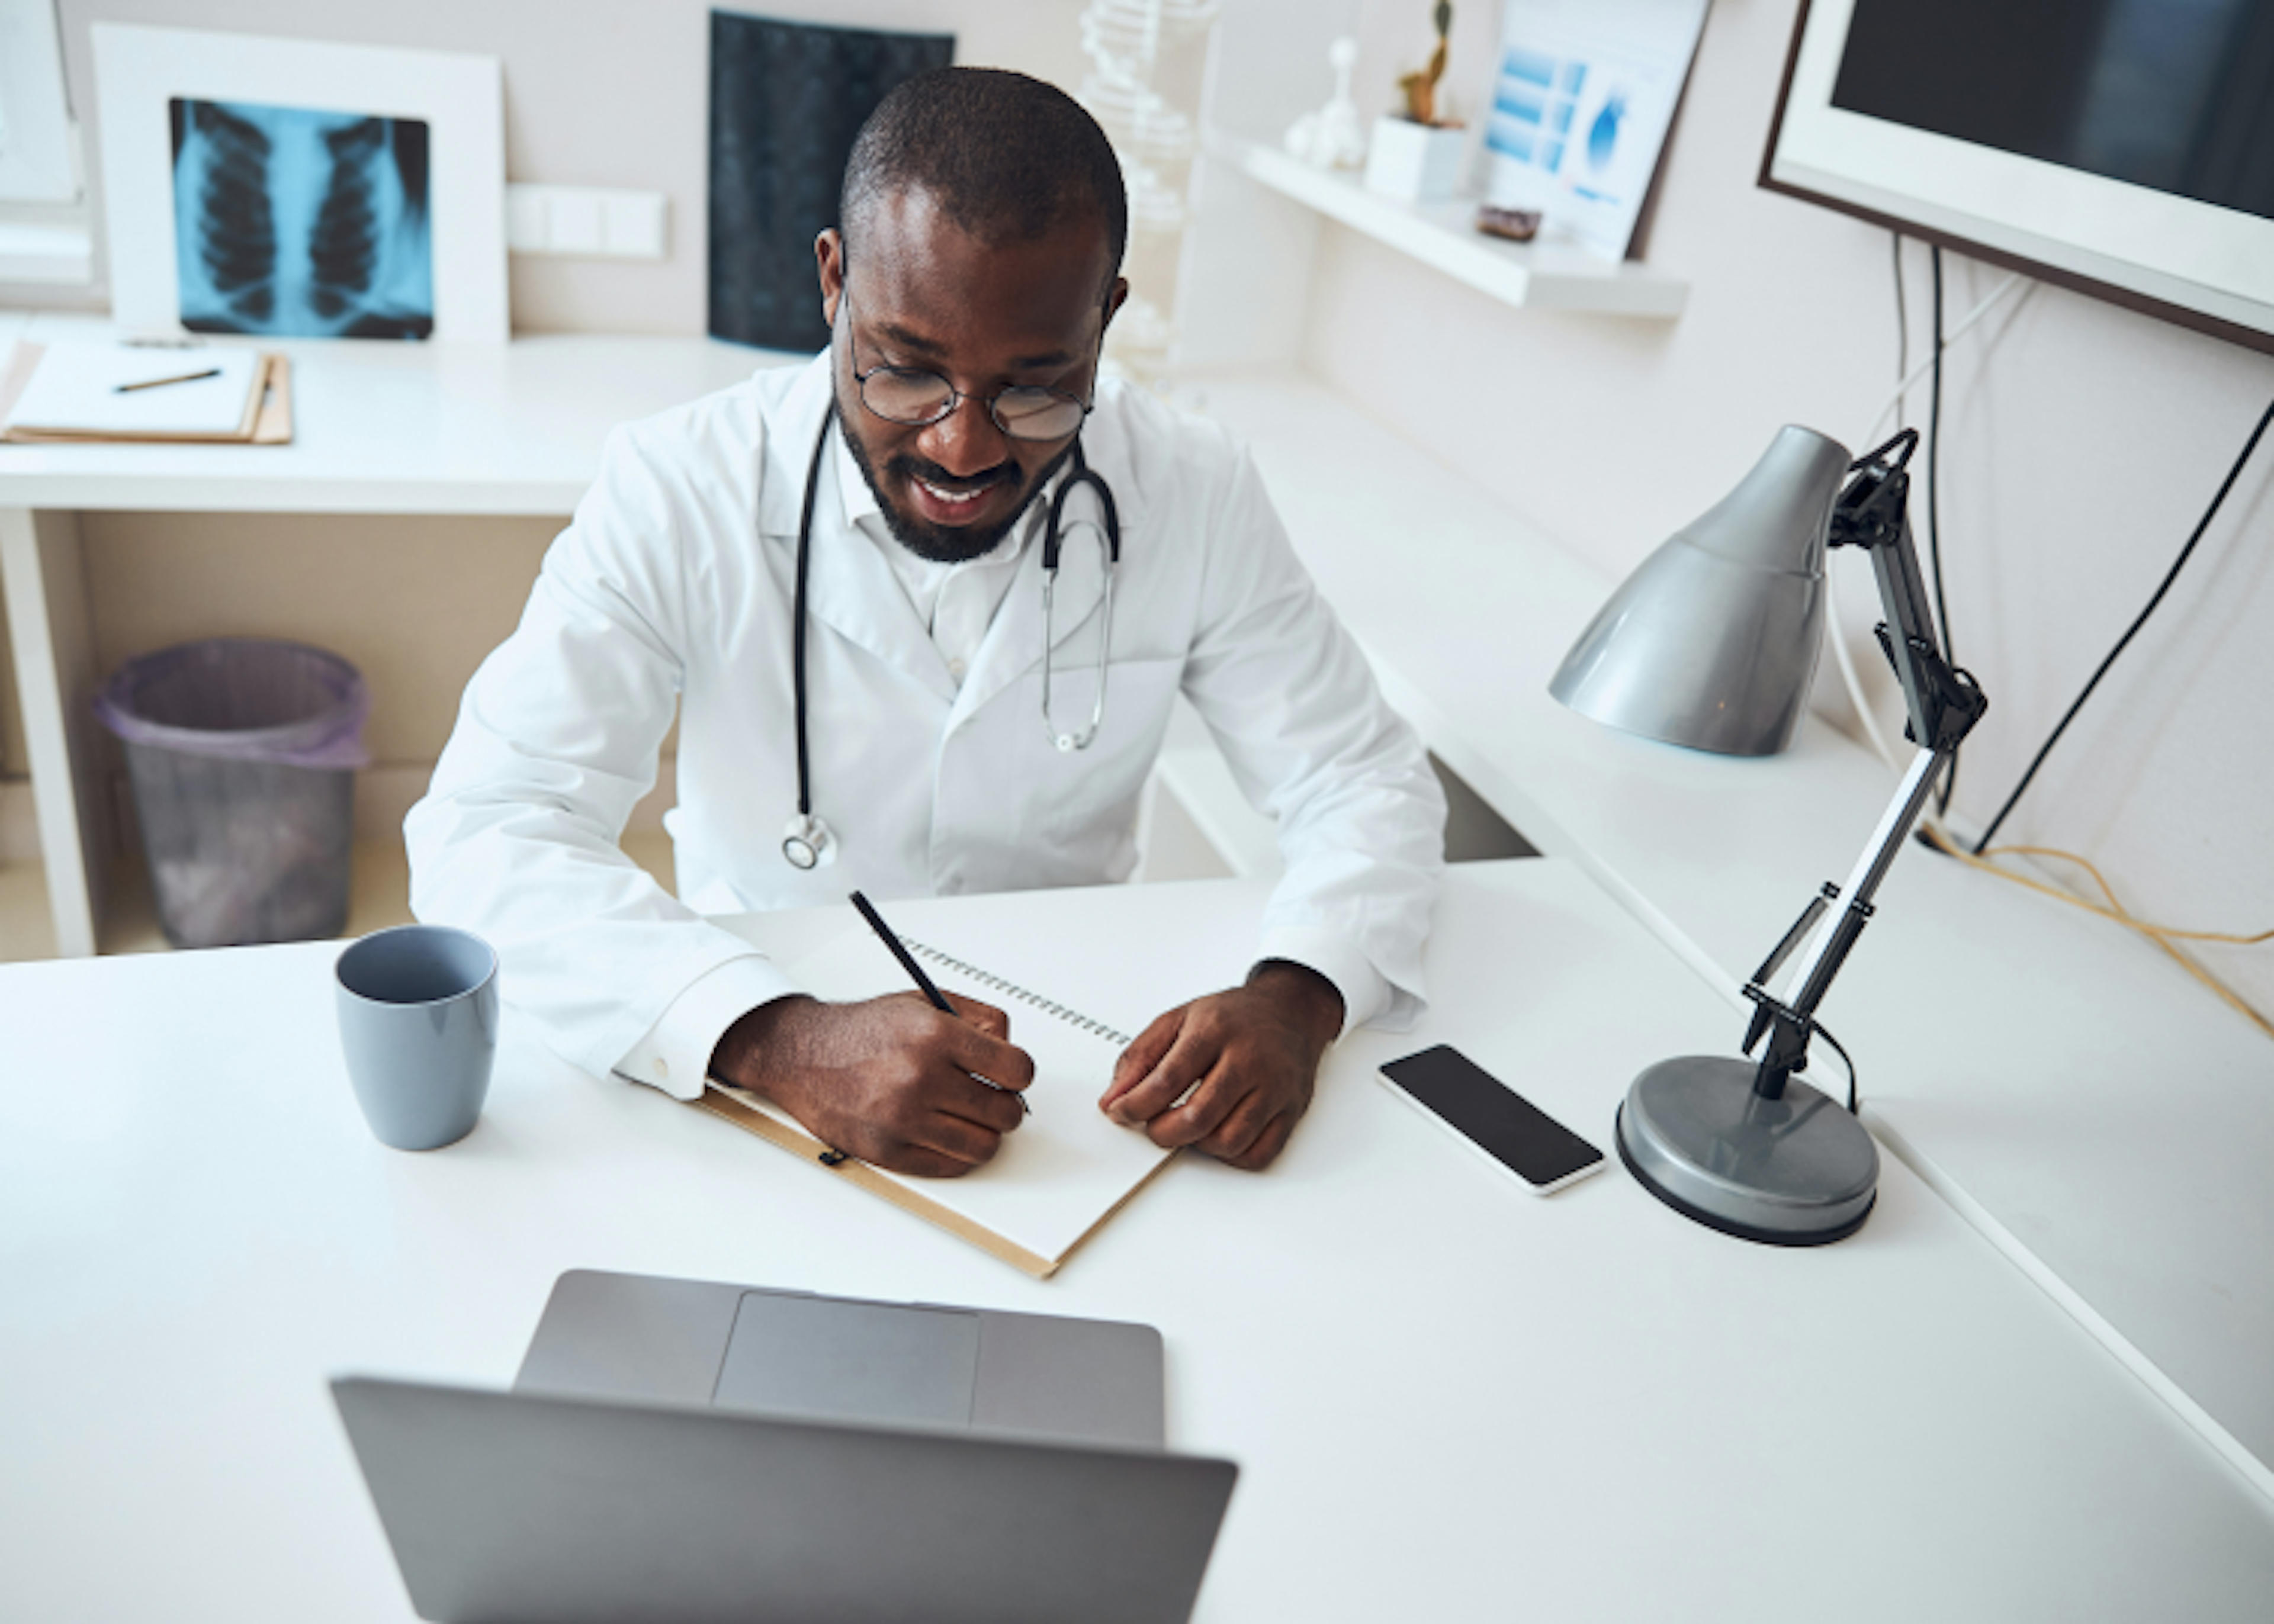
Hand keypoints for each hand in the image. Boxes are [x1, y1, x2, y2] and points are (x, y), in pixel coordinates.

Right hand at [712, 993, 1033, 1177]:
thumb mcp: (924, 1003)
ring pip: (982, 1146)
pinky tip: (944, 1132)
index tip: (1011, 1075)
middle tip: (989, 1098)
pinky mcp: (888, 1150)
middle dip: (1003, 1105)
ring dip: (983, 1134)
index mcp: (935, 1035)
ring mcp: (903, 1119)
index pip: (1016, 1070)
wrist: (803, 1056)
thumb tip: (1010, 1049)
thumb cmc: (863, 1031)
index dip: (1019, 1074)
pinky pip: (949, 1166)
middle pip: (1004, 1113)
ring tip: (968, 1118)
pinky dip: (955, 1153)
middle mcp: (920, 1078)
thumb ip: (978, 1019)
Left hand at [1097, 961, 1342, 1170]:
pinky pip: (1258, 1154)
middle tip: (1155, 1126)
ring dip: (1197, 1145)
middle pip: (1198, 1117)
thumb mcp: (1177, 1020)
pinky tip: (1218, 1136)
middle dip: (1163, 1132)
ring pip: (1228, 1141)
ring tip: (1188, 1127)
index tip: (1120, 1112)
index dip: (1135, 1105)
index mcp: (1214, 1030)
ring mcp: (1274, 1087)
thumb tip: (1113, 1099)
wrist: (1290, 1011)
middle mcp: (1248, 1059)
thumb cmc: (1233, 1017)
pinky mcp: (1291, 1110)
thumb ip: (1139, 1058)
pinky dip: (1231, 1156)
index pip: (1167, 1080)